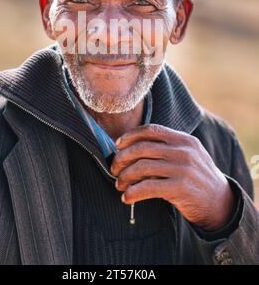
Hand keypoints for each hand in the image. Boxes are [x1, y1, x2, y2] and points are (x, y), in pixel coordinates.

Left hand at [110, 124, 235, 230]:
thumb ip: (166, 148)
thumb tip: (130, 149)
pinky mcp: (181, 188)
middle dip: (122, 158)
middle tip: (114, 168)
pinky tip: (127, 197)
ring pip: (142, 168)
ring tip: (119, 185)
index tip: (117, 145)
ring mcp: (183, 169)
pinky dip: (133, 193)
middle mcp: (184, 151)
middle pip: (142, 148)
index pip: (152, 130)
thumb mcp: (187, 156)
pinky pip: (148, 187)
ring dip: (125, 177)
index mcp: (184, 140)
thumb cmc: (196, 178)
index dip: (131, 136)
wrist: (220, 202)